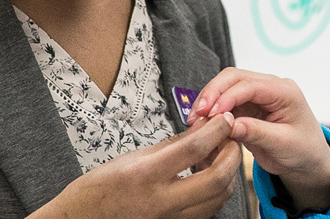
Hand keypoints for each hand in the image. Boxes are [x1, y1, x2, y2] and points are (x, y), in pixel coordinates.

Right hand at [30, 113, 242, 218]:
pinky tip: (209, 176)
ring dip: (227, 174)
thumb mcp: (131, 158)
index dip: (216, 131)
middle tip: (231, 138)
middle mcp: (161, 201)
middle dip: (232, 155)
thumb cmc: (97, 190)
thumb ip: (172, 144)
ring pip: (219, 198)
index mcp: (145, 175)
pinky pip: (208, 210)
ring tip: (220, 155)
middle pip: (217, 179)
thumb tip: (202, 127)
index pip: (194, 149)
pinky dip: (217, 191)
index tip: (226, 119)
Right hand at [192, 68, 329, 209]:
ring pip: (225, 87)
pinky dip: (212, 112)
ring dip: (209, 102)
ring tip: (196, 121)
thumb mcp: (284, 144)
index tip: (211, 114)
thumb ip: (257, 133)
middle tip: (197, 114)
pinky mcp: (247, 106)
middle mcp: (270, 87)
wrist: (308, 160)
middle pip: (233, 78)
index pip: (249, 85)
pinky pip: (224, 103)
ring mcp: (257, 96)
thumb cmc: (304, 150)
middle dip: (212, 94)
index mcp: (285, 91)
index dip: (226, 97)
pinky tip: (203, 124)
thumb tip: (230, 126)